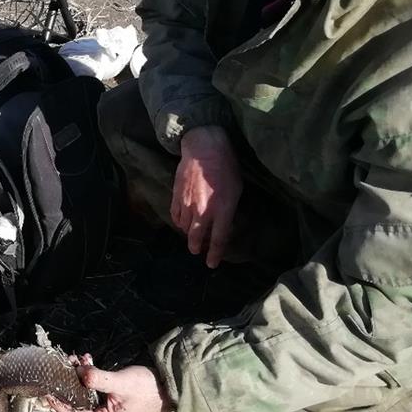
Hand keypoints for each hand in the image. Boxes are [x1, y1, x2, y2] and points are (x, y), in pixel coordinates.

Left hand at [50, 359, 168, 411]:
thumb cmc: (148, 389)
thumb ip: (100, 379)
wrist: (169, 386)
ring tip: (74, 359)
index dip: (59, 406)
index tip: (46, 392)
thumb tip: (80, 373)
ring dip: (77, 376)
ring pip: (82, 393)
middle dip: (67, 385)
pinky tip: (87, 360)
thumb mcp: (122, 383)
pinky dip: (87, 374)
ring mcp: (105, 408)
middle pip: (76, 405)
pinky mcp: (108, 397)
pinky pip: (91, 387)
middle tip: (60, 367)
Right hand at [172, 125, 241, 267]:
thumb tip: (223, 222)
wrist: (204, 148)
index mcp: (223, 209)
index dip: (215, 254)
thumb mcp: (236, 190)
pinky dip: (179, 222)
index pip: (219, 239)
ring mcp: (188, 204)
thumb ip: (229, 209)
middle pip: (197, 237)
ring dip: (189, 234)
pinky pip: (175, 216)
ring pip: (185, 228)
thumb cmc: (226, 167)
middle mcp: (203, 211)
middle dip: (196, 247)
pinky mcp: (176, 196)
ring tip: (192, 235)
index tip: (211, 263)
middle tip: (197, 251)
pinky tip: (182, 221)